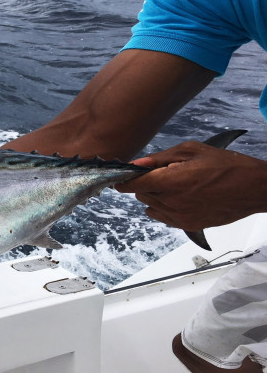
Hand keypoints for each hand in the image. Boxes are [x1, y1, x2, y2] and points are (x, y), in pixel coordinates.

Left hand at [116, 141, 266, 230]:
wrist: (254, 188)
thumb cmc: (226, 165)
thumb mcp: (191, 151)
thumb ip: (160, 158)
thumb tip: (137, 164)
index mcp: (170, 181)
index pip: (131, 185)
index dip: (123, 179)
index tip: (122, 176)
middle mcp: (171, 202)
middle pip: (140, 194)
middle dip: (145, 184)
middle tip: (162, 174)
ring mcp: (179, 217)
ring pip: (150, 206)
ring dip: (155, 196)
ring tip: (176, 185)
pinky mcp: (187, 225)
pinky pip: (162, 217)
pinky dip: (164, 207)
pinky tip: (180, 197)